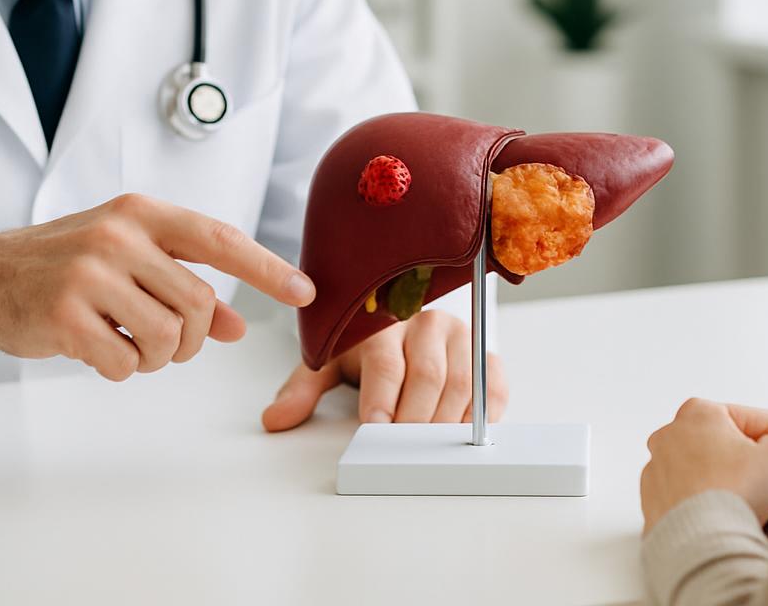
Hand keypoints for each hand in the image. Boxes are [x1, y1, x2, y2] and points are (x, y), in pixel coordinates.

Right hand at [0, 193, 315, 380]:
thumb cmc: (67, 266)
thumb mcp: (129, 261)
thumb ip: (184, 286)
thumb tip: (236, 326)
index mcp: (140, 213)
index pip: (220, 238)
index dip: (267, 268)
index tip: (305, 291)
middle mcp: (118, 236)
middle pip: (197, 304)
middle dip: (190, 338)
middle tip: (165, 342)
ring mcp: (89, 274)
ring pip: (166, 337)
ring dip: (156, 357)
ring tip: (127, 343)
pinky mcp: (64, 315)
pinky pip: (124, 362)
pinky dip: (121, 369)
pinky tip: (98, 350)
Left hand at [261, 309, 508, 431]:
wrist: (401, 317)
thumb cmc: (364, 346)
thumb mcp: (328, 362)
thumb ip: (302, 390)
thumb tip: (275, 420)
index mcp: (383, 323)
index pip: (386, 363)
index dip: (382, 399)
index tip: (374, 427)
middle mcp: (426, 324)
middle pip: (430, 377)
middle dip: (415, 420)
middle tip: (402, 449)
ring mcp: (460, 336)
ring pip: (463, 383)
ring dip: (446, 422)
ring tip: (427, 447)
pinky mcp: (485, 352)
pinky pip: (492, 384)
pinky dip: (481, 413)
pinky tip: (463, 431)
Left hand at [640, 399, 767, 534]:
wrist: (698, 544)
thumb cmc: (731, 495)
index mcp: (697, 413)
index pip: (757, 422)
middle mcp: (669, 435)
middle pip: (731, 446)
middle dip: (755, 462)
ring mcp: (657, 469)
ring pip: (710, 471)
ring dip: (732, 482)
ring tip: (753, 502)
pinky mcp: (655, 500)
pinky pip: (692, 496)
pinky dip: (710, 502)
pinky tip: (727, 514)